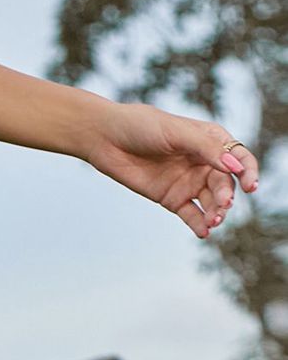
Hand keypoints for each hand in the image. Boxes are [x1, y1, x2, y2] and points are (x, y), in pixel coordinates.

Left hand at [83, 101, 258, 238]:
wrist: (109, 140)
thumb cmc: (144, 127)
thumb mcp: (177, 134)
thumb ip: (206, 149)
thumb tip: (235, 166)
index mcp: (210, 141)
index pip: (238, 158)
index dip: (248, 171)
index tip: (251, 185)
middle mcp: (203, 163)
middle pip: (225, 184)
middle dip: (227, 196)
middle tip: (222, 206)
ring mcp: (188, 182)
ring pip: (211, 202)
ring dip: (216, 213)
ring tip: (213, 221)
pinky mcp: (172, 199)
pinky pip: (191, 215)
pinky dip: (199, 224)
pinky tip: (203, 232)